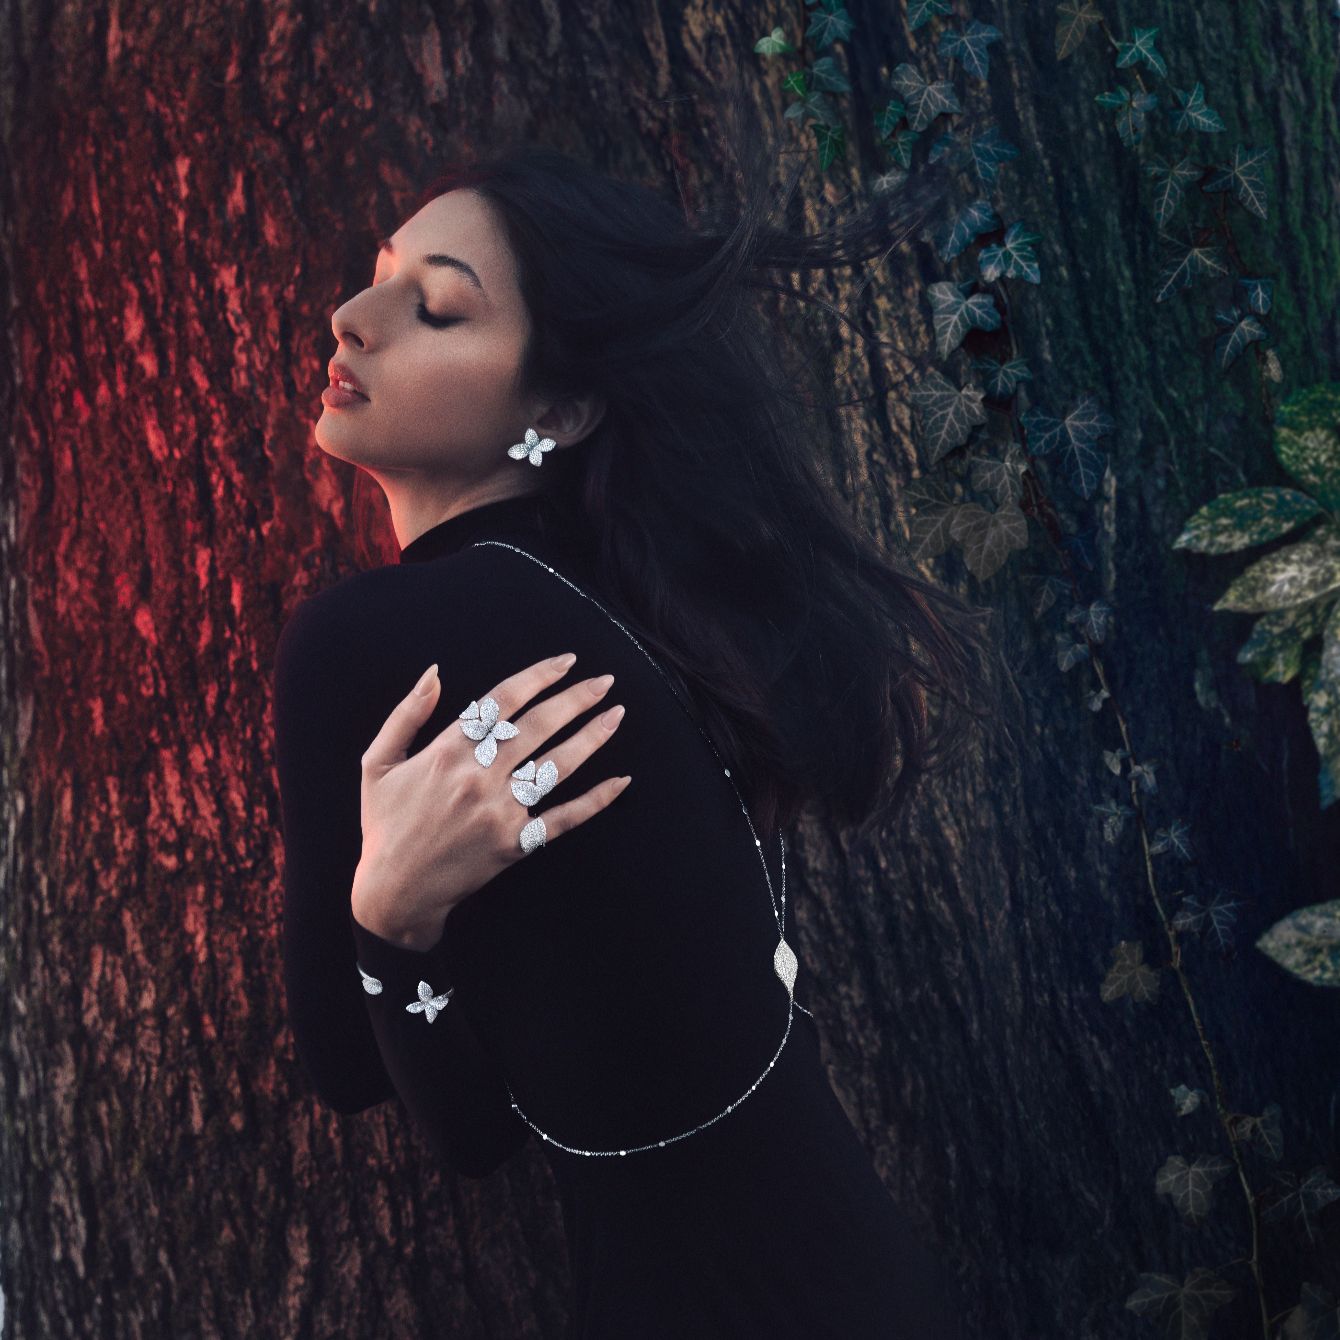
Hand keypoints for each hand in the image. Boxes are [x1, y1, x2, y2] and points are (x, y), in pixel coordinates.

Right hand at [351, 653, 630, 943]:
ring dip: (592, 737)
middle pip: (539, 726)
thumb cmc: (385, 824)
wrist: (394, 892)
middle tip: (605, 681)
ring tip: (617, 714)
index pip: (503, 701)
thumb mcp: (377, 763)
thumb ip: (406, 714)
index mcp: (447, 752)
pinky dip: (595, 800)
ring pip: (557, 766)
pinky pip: (564, 818)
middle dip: (576, 699)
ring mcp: (500, 811)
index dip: (539, 676)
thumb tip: (435, 672)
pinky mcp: (516, 843)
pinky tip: (621, 781)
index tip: (567, 661)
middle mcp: (479, 777)